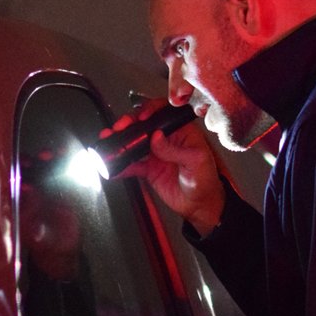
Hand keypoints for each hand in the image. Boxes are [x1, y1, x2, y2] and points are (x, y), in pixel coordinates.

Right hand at [101, 98, 225, 235]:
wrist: (200, 205)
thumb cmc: (206, 180)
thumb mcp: (195, 162)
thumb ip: (174, 149)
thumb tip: (156, 137)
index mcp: (182, 132)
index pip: (164, 113)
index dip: (150, 110)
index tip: (141, 117)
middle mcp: (167, 139)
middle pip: (144, 125)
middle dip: (129, 124)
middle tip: (119, 128)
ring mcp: (156, 154)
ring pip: (134, 143)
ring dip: (121, 142)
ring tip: (109, 141)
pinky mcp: (149, 169)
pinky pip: (132, 165)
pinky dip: (121, 166)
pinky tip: (112, 166)